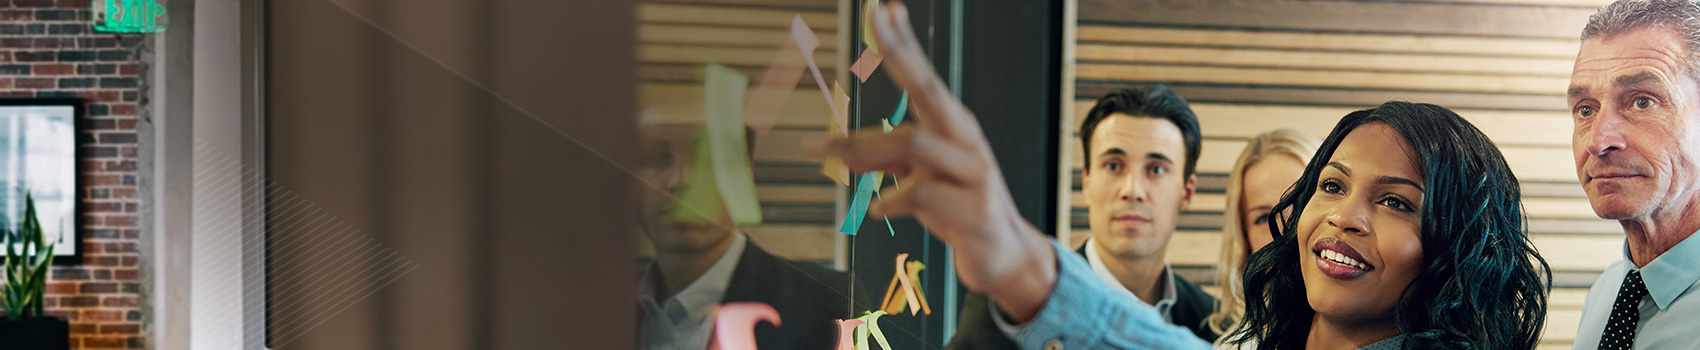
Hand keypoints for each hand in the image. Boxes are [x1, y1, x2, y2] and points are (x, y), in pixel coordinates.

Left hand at [824, 1, 1056, 321]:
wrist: (1006, 258)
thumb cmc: (961, 211)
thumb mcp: (918, 181)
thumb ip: (885, 162)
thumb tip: (842, 150)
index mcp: (954, 129)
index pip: (924, 78)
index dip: (903, 44)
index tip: (883, 10)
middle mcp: (966, 142)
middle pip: (928, 91)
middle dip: (900, 54)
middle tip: (875, 22)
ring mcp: (974, 174)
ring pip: (913, 143)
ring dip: (863, 146)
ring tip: (829, 156)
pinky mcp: (972, 211)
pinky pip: (920, 195)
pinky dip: (891, 199)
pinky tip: (877, 209)